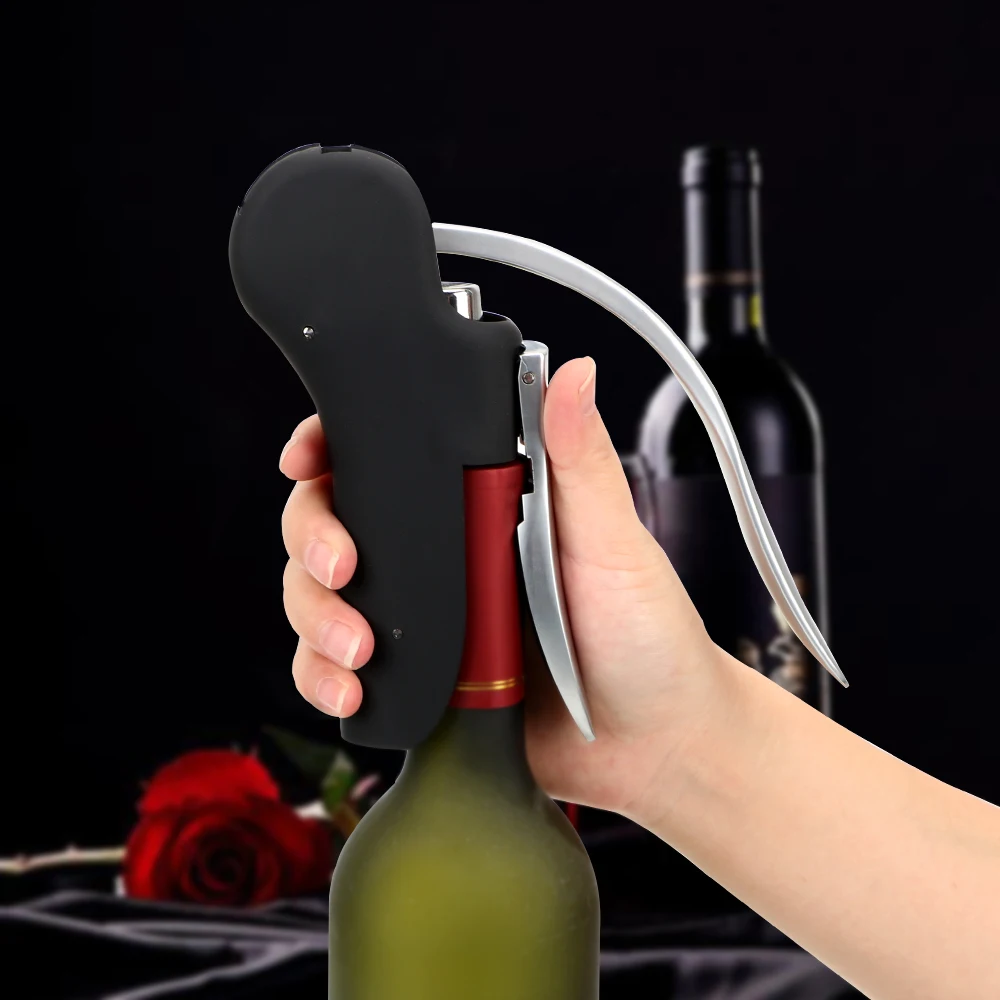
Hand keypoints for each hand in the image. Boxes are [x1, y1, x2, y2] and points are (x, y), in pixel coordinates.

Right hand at [277, 358, 732, 820]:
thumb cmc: (646, 634)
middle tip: (342, 569)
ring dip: (315, 618)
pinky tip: (348, 691)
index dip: (332, 449)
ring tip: (356, 650)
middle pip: (335, 524)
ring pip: (322, 597)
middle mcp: (444, 554)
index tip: (306, 459)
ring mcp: (426, 617)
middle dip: (314, 542)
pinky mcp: (417, 678)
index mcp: (483, 503)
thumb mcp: (614, 540)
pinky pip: (340, 670)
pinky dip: (324, 678)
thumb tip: (573, 373)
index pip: (389, 459)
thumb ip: (582, 460)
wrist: (653, 743)